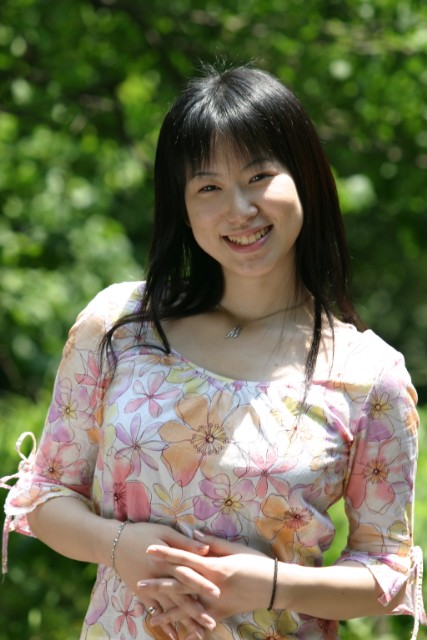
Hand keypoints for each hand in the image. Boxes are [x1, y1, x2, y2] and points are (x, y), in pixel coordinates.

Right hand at [114, 522, 218, 639]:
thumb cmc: (142, 533)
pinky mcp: (141, 592)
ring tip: (198, 634)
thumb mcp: (164, 532)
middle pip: (180, 596)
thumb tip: (206, 549)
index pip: (188, 574)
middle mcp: (159, 576)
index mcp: (167, 560)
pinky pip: (154, 609)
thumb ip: (184, 542)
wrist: (113, 543)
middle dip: (196, 611)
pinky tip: (172, 634)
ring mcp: (149, 587)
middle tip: (211, 624)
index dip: (202, 584)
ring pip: (169, 607)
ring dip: (183, 621)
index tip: (218, 594)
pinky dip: (163, 622)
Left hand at [140, 532, 271, 625]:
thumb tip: (193, 536)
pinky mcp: (222, 613)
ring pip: (188, 608)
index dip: (166, 554)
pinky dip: (191, 626)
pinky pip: (203, 620)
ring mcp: (216, 602)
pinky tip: (179, 633)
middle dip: (158, 586)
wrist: (275, 586)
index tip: (149, 550)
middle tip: (138, 585)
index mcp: (213, 566)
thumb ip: (213, 544)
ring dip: (168, 613)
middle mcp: (211, 586)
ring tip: (151, 617)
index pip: (184, 558)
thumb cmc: (256, 562)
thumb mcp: (235, 548)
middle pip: (180, 585)